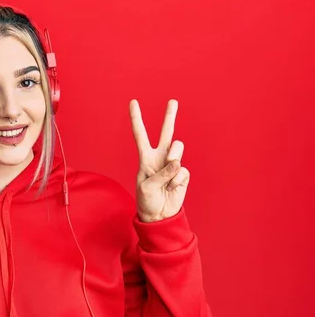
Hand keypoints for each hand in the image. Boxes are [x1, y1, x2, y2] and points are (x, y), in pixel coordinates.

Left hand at [129, 99, 189, 222]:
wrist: (159, 216)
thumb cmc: (146, 201)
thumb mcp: (147, 187)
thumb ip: (161, 173)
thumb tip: (176, 163)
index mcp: (145, 158)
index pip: (140, 135)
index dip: (136, 119)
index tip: (133, 102)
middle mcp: (159, 158)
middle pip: (166, 133)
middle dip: (170, 117)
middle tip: (172, 101)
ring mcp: (172, 165)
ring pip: (178, 148)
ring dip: (174, 156)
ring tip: (169, 169)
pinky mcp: (182, 174)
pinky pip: (183, 170)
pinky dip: (177, 180)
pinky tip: (172, 188)